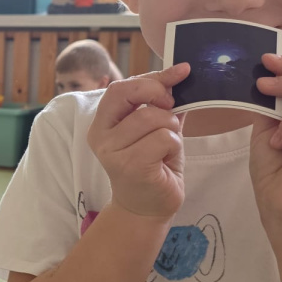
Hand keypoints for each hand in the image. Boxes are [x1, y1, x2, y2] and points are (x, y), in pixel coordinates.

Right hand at [87, 63, 189, 220]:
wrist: (146, 209)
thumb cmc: (152, 167)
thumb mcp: (156, 130)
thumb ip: (162, 104)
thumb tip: (180, 74)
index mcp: (102, 124)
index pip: (119, 87)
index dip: (151, 76)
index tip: (180, 72)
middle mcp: (101, 136)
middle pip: (129, 93)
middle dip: (157, 92)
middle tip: (171, 106)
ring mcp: (113, 152)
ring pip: (153, 117)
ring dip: (171, 127)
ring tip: (167, 144)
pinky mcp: (131, 165)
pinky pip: (164, 138)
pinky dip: (174, 144)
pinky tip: (166, 158)